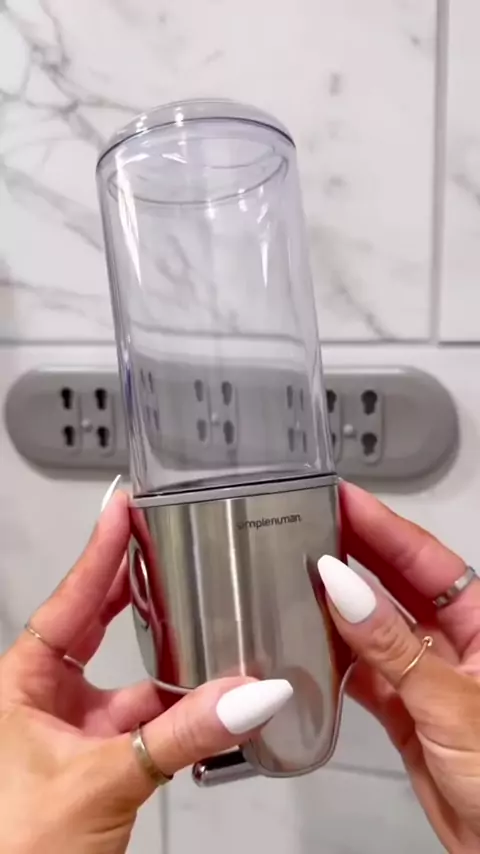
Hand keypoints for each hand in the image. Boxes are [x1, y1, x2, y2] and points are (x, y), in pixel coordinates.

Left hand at [0, 490, 291, 853]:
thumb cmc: (16, 847)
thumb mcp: (102, 779)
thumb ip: (182, 735)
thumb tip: (248, 695)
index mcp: (19, 682)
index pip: (68, 597)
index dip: (100, 550)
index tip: (126, 507)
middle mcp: (43, 697)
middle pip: (95, 624)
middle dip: (133, 588)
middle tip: (166, 543)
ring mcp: (71, 729)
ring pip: (130, 679)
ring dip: (170, 663)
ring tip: (208, 620)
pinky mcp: (97, 761)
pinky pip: (145, 722)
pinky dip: (179, 713)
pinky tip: (212, 701)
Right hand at [318, 482, 479, 852]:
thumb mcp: (451, 701)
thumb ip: (392, 646)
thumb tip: (345, 589)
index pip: (425, 557)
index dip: (382, 524)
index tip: (343, 498)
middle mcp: (455, 640)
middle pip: (397, 582)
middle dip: (355, 553)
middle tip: (310, 524)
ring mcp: (427, 673)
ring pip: (375, 625)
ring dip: (340, 605)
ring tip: (299, 574)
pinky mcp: (405, 709)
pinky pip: (364, 669)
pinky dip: (336, 657)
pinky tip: (311, 644)